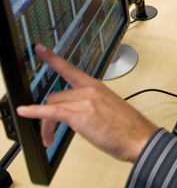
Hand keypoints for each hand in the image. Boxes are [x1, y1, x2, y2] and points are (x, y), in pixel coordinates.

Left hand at [16, 45, 157, 162]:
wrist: (140, 139)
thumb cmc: (129, 128)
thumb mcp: (110, 109)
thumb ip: (90, 105)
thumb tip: (74, 113)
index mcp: (97, 86)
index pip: (70, 69)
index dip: (52, 58)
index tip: (40, 49)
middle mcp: (90, 90)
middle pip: (55, 96)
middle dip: (48, 114)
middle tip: (49, 131)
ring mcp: (85, 101)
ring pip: (52, 105)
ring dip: (45, 123)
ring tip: (49, 138)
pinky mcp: (80, 115)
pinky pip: (51, 112)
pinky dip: (35, 112)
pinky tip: (26, 112)